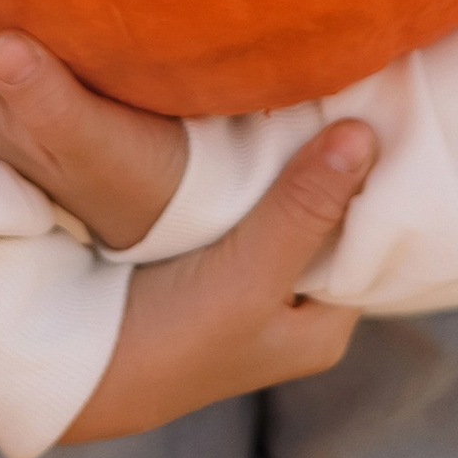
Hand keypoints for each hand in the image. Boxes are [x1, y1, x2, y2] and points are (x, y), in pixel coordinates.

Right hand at [61, 120, 378, 442]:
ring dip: (288, 167)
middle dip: (331, 169)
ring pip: (287, 212)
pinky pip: (249, 209)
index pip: (371, 244)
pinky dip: (252, 176)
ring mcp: (253, 286)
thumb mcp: (251, 273)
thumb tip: (364, 135)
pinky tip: (252, 131)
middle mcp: (295, 310)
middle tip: (341, 95)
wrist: (79, 361)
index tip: (378, 117)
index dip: (375, 186)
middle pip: (328, 224)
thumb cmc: (176, 335)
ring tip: (305, 99)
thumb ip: (305, 209)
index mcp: (323, 328)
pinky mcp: (213, 264)